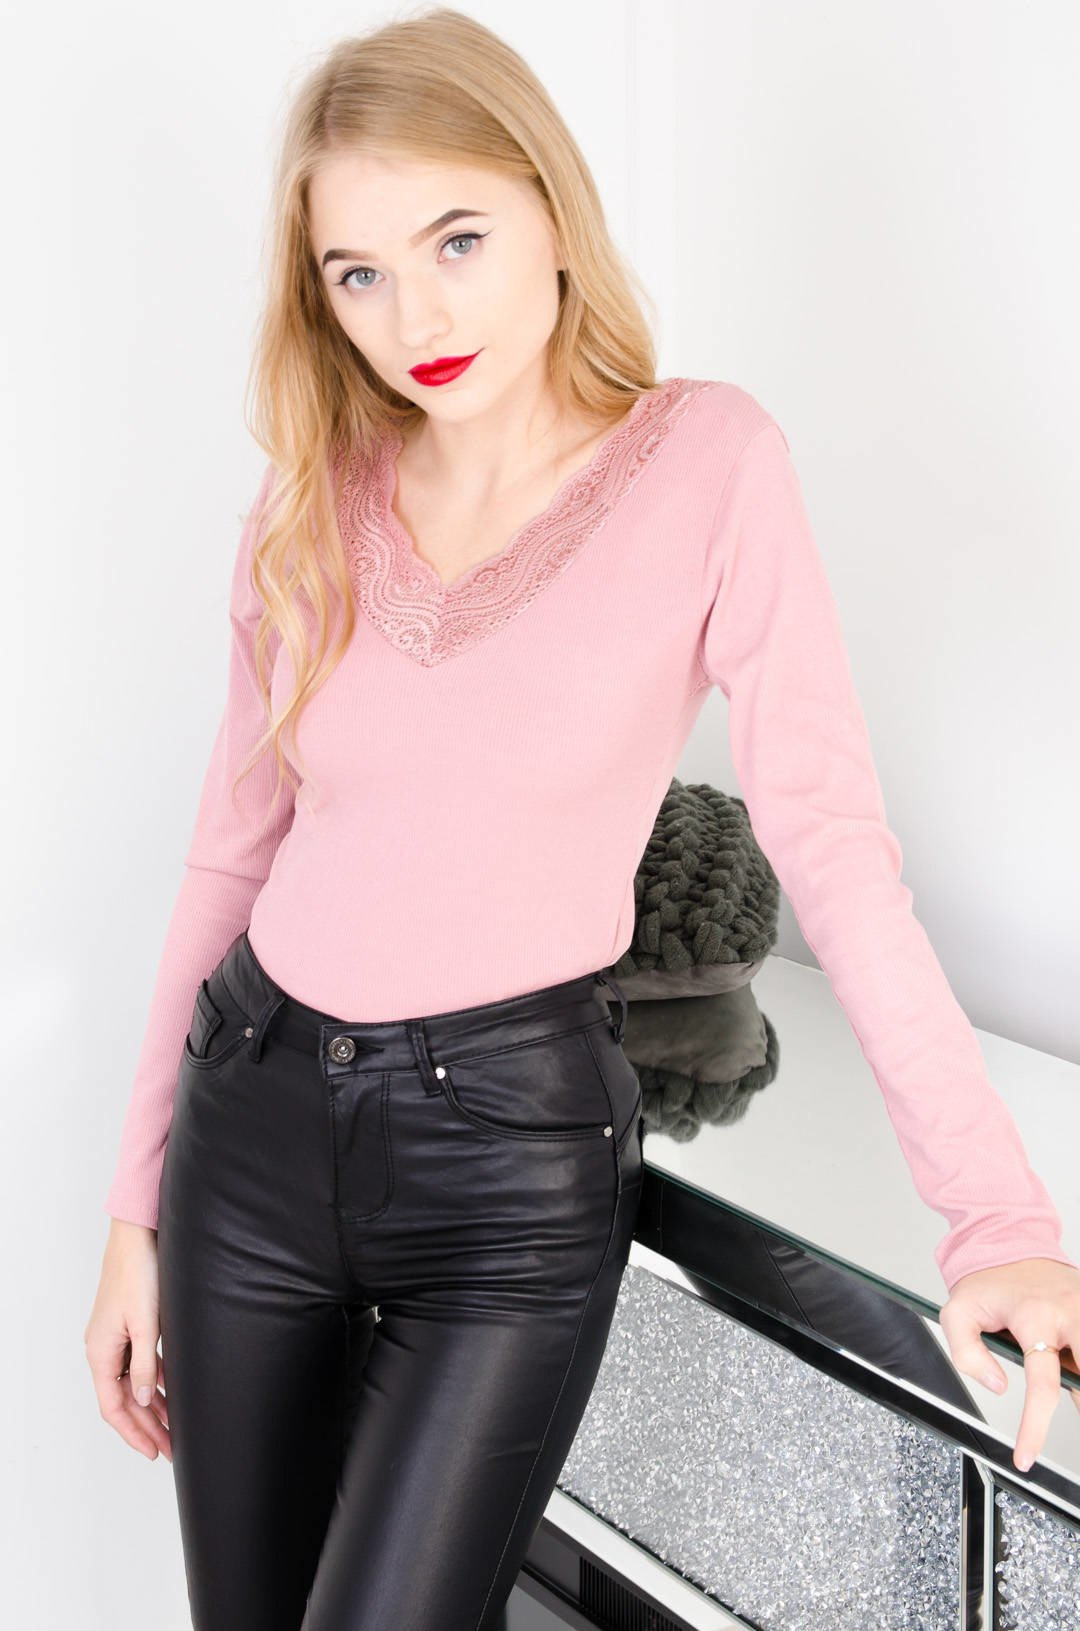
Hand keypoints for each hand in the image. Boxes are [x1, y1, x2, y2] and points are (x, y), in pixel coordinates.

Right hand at [84, 1219, 171, 1461]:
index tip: (153, 1452)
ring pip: (134, 1383)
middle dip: (148, 1426)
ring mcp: (115, 1338)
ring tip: (176, 1427)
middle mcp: (104, 1349)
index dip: (134, 1433)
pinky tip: (173, 1390)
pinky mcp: (128, 1325)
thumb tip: (147, 1399)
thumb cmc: (139, 1273)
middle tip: (171, 1449)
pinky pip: (139, 1364)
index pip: (115, 1407)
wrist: (138, 1234)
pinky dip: (155, 1380)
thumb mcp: (147, 1323)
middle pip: (125, 1400)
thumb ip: (146, 1364)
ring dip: (154, 1406)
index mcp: (101, 1352)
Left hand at [940, 1257, 1079, 1472]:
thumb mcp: (958, 1312)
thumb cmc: (988, 1282)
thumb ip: (966, 1352)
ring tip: (1066, 1385)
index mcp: (1035, 1316)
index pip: (1042, 1385)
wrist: (1010, 1242)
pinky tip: (1071, 1367)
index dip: (1036, 1428)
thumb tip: (997, 1385)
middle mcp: (1069, 1313)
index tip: (1026, 1456)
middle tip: (1068, 1410)